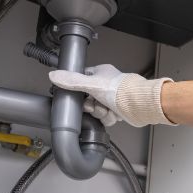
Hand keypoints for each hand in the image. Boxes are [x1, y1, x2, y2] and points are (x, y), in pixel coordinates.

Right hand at [49, 64, 174, 126]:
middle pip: (88, 99)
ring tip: (107, 109)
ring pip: (97, 110)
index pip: (82, 80)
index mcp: (101, 74)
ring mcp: (113, 98)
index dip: (78, 91)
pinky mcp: (118, 110)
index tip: (78, 96)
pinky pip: (106, 117)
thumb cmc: (120, 90)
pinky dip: (109, 118)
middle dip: (91, 106)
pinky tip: (114, 114)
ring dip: (101, 112)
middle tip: (95, 105)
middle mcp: (107, 85)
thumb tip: (54, 76)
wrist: (138, 104)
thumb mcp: (90, 84)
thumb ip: (71, 81)